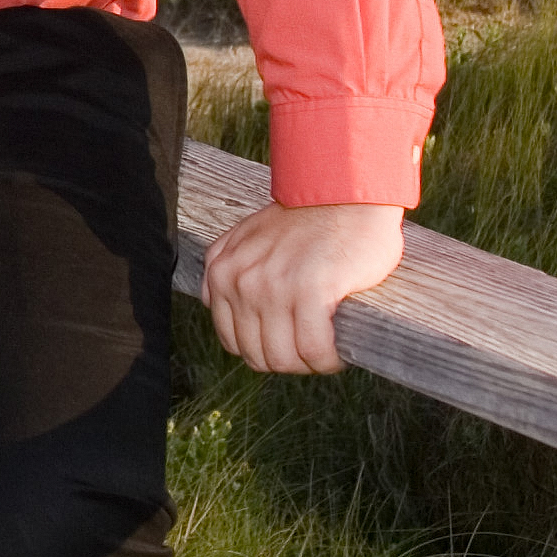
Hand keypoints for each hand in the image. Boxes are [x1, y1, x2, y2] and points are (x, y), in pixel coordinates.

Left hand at [202, 200, 403, 375]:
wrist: (347, 191)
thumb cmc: (307, 217)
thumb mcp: (249, 235)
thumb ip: (226, 264)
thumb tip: (209, 299)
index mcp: (222, 271)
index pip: (233, 343)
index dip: (265, 351)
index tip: (291, 342)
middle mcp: (240, 281)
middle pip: (258, 356)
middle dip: (289, 361)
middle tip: (314, 348)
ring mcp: (273, 287)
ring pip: (285, 359)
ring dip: (309, 365)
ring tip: (327, 351)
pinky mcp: (309, 292)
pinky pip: (315, 349)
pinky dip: (329, 359)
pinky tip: (339, 351)